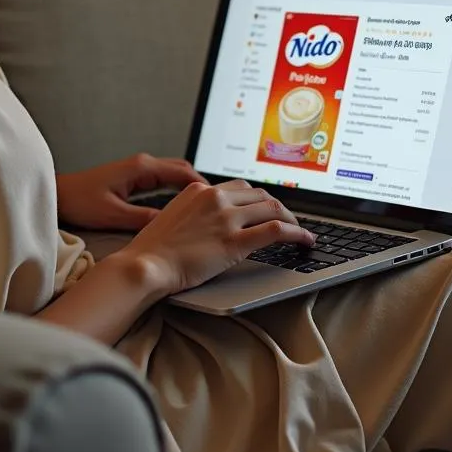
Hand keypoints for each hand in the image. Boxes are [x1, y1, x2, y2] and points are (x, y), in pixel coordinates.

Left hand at [56, 153, 205, 230]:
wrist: (59, 195)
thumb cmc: (81, 202)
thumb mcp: (115, 215)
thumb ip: (145, 219)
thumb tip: (172, 225)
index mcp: (141, 168)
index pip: (181, 172)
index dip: (202, 185)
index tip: (218, 199)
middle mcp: (142, 164)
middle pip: (181, 169)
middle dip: (199, 185)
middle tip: (215, 204)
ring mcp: (137, 170)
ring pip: (172, 173)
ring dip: (188, 186)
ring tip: (204, 206)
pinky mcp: (132, 178)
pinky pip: (162, 180)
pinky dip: (175, 189)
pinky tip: (181, 205)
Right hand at [117, 179, 316, 295]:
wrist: (146, 264)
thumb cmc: (154, 249)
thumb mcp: (173, 216)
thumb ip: (194, 211)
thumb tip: (211, 219)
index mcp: (200, 190)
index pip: (240, 187)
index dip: (258, 199)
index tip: (267, 208)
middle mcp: (215, 198)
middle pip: (259, 194)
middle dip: (279, 207)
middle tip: (288, 220)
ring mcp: (226, 218)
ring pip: (272, 208)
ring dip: (292, 219)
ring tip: (300, 232)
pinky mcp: (234, 241)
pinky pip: (276, 230)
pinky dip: (297, 233)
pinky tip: (306, 241)